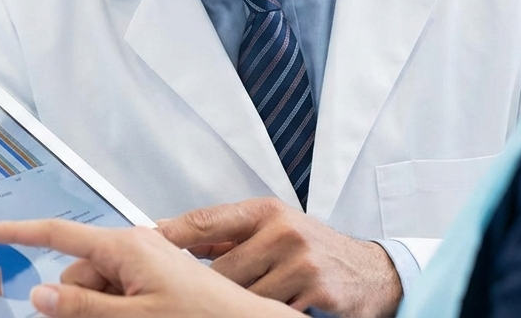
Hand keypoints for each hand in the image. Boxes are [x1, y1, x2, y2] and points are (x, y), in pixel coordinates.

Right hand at [0, 219, 300, 317]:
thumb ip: (84, 306)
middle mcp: (137, 247)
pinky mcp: (160, 279)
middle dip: (74, 301)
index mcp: (126, 247)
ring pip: (99, 287)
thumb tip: (41, 294)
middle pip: (78, 272)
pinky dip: (116, 309)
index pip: (58, 235)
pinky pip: (122, 292)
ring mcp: (150, 262)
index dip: (18, 232)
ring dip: (98, 309)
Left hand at [158, 198, 400, 317]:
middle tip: (201, 299)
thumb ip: (229, 235)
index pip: (207, 221)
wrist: (373, 272)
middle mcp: (282, 232)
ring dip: (240, 307)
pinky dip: (268, 316)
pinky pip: (270, 313)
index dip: (172, 234)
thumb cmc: (315, 249)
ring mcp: (299, 263)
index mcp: (266, 213)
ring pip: (242, 298)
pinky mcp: (315, 292)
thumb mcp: (274, 229)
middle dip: (212, 289)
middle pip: (220, 272)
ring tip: (244, 306)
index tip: (146, 243)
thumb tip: (172, 236)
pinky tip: (274, 311)